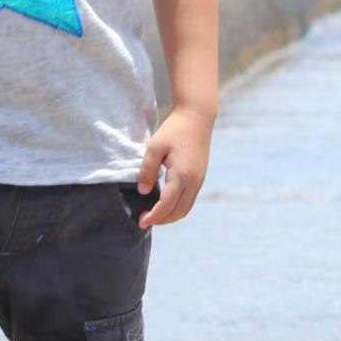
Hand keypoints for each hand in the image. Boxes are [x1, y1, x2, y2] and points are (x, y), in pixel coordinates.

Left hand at [136, 107, 212, 229]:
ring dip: (170, 216)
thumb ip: (147, 170)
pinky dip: (176, 208)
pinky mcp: (199, 178)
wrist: (197, 118)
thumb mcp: (155, 147)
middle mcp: (193, 182)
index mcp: (182, 175)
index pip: (166, 205)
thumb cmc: (174, 130)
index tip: (140, 222)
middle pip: (178, 212)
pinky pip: (189, 201)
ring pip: (185, 209)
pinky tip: (164, 204)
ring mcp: (199, 181)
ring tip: (153, 215)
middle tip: (143, 219)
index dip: (153, 216)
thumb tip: (143, 191)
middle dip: (161, 220)